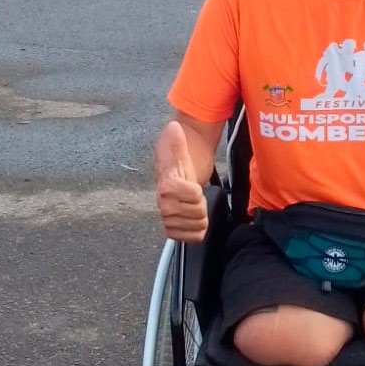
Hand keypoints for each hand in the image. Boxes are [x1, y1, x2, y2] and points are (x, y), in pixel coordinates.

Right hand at [156, 121, 207, 241]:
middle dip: (201, 203)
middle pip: (198, 213)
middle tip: (194, 195)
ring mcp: (168, 219)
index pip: (195, 196)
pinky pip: (192, 238)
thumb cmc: (180, 160)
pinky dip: (197, 231)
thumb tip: (175, 127)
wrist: (178, 173)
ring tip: (193, 205)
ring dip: (200, 216)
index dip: (199, 190)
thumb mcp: (179, 146)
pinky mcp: (173, 230)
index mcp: (166, 186)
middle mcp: (164, 205)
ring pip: (197, 226)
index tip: (193, 184)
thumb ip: (177, 139)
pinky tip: (193, 219)